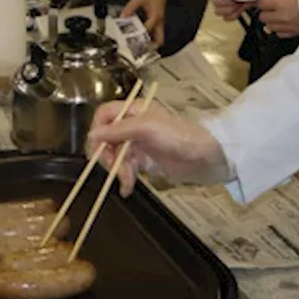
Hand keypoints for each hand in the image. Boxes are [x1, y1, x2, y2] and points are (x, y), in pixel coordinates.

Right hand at [87, 101, 230, 196]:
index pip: (104, 115)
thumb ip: (118, 130)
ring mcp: (139, 144)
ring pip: (115, 156)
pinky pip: (127, 168)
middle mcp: (134, 125)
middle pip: (107, 138)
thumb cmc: (179, 137)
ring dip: (118, 170)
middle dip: (108, 155)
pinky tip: (127, 188)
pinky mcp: (146, 161)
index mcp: (133, 111)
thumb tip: (92, 135)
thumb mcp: (146, 128)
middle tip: (114, 167)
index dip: (98, 130)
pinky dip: (125, 178)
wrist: (206, 158)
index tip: (97, 147)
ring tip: (127, 181)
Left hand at [121, 0, 170, 47]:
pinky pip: (155, 32)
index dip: (138, 37)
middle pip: (159, 40)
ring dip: (150, 43)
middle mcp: (159, 21)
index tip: (128, 41)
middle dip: (150, 47)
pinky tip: (139, 36)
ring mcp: (159, 21)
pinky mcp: (158, 19)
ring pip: (158, 37)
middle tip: (138, 50)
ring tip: (138, 46)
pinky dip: (149, 36)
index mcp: (155, 16)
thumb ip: (130, 8)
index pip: (146, 30)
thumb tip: (122, 18)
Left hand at [254, 0, 298, 38]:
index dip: (260, 0)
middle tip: (271, 5)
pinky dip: (279, 29)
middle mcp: (281, 16)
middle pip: (262, 17)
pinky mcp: (295, 32)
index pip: (260, 4)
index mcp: (279, 3)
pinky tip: (284, 22)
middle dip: (265, 11)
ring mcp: (288, 26)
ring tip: (277, 14)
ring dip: (271, 21)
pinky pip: (280, 34)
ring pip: (270, 27)